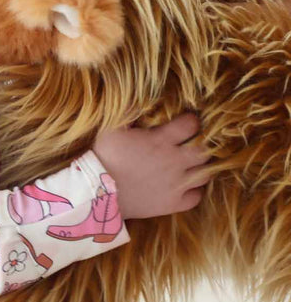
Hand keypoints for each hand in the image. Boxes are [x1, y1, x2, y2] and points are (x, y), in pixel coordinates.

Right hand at [92, 113, 211, 219]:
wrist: (96, 193)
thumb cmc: (102, 157)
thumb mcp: (111, 128)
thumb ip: (129, 111)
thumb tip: (141, 97)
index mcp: (161, 140)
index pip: (192, 124)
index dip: (191, 121)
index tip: (185, 121)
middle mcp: (174, 161)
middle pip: (204, 150)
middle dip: (201, 144)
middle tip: (191, 143)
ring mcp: (175, 185)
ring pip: (205, 174)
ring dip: (201, 167)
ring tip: (191, 163)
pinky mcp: (172, 204)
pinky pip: (196, 197)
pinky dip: (195, 191)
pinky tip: (186, 185)